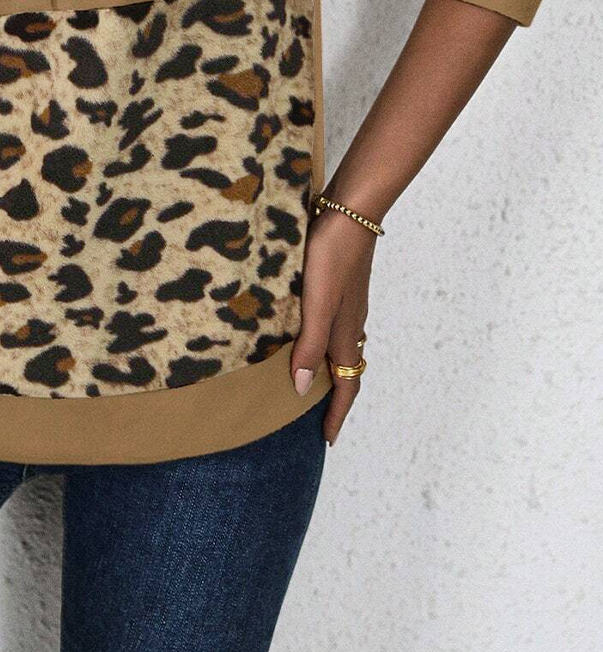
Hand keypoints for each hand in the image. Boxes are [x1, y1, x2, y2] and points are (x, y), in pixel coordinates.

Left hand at [291, 206, 375, 445]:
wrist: (352, 210)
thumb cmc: (332, 255)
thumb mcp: (316, 302)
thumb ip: (309, 343)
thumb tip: (301, 389)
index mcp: (344, 333)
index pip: (346, 386)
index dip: (336, 415)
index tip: (327, 441)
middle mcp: (350, 323)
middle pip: (346, 371)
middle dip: (334, 398)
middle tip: (317, 418)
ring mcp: (348, 304)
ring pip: (341, 347)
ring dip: (328, 370)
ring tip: (309, 382)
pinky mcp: (341, 285)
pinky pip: (335, 326)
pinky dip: (324, 343)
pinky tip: (306, 332)